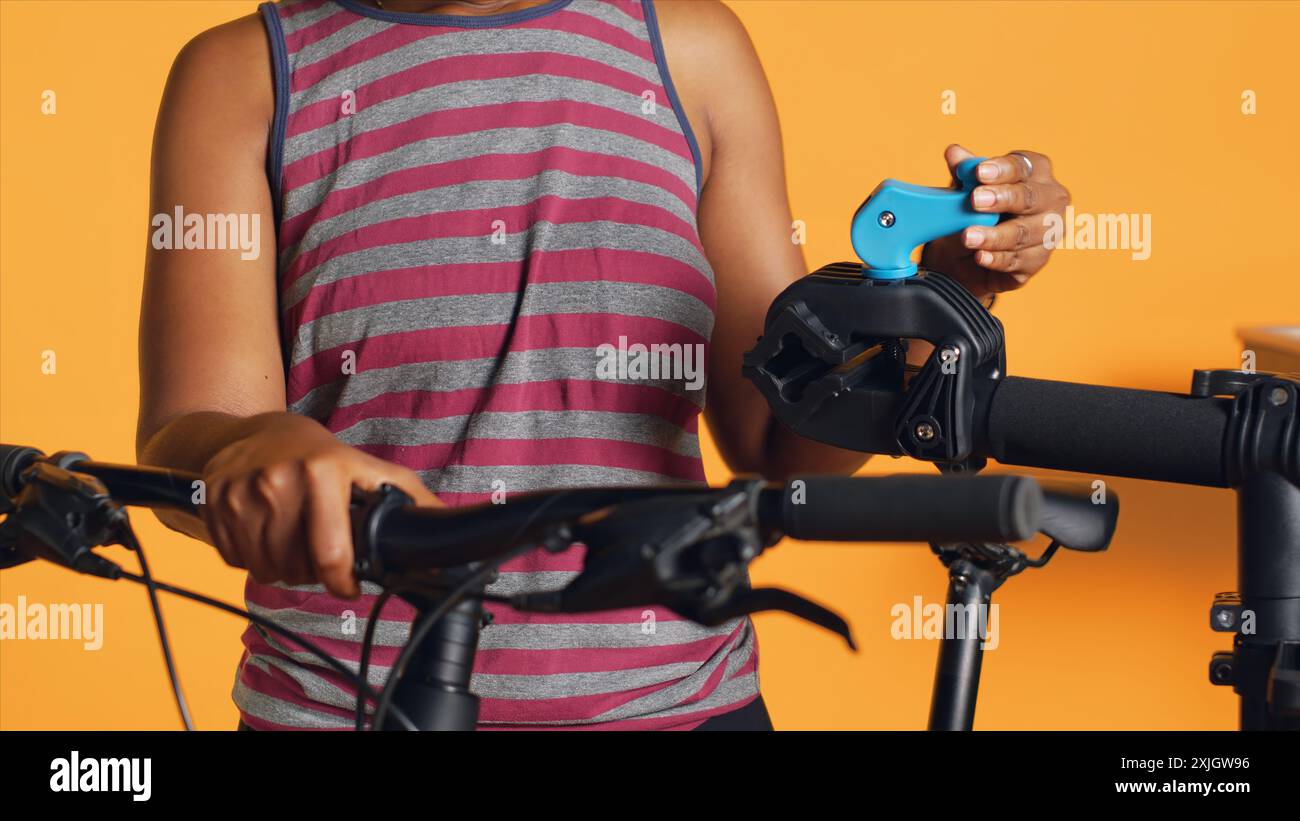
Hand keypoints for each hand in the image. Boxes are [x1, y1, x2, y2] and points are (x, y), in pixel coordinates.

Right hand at [199, 413, 439, 596]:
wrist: (259, 431)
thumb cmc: (321, 455)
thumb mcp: (367, 468)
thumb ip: (408, 497)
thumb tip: (446, 526)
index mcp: (323, 470)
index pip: (330, 555)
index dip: (343, 582)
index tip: (348, 585)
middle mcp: (279, 479)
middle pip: (296, 568)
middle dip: (313, 573)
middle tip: (320, 554)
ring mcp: (241, 491)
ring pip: (264, 569)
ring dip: (282, 569)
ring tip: (295, 544)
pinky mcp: (214, 501)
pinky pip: (233, 559)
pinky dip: (251, 558)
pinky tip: (266, 534)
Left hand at [920, 144, 1070, 299]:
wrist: (965, 257)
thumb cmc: (974, 212)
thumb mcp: (963, 191)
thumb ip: (963, 172)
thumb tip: (954, 152)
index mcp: (1035, 172)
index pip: (1023, 166)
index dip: (1002, 169)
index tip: (979, 172)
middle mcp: (1050, 199)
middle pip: (1029, 197)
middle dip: (1002, 198)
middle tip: (975, 201)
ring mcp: (1048, 231)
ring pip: (1022, 232)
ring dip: (994, 235)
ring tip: (967, 236)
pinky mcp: (1037, 260)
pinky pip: (1017, 260)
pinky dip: (996, 259)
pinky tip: (980, 256)